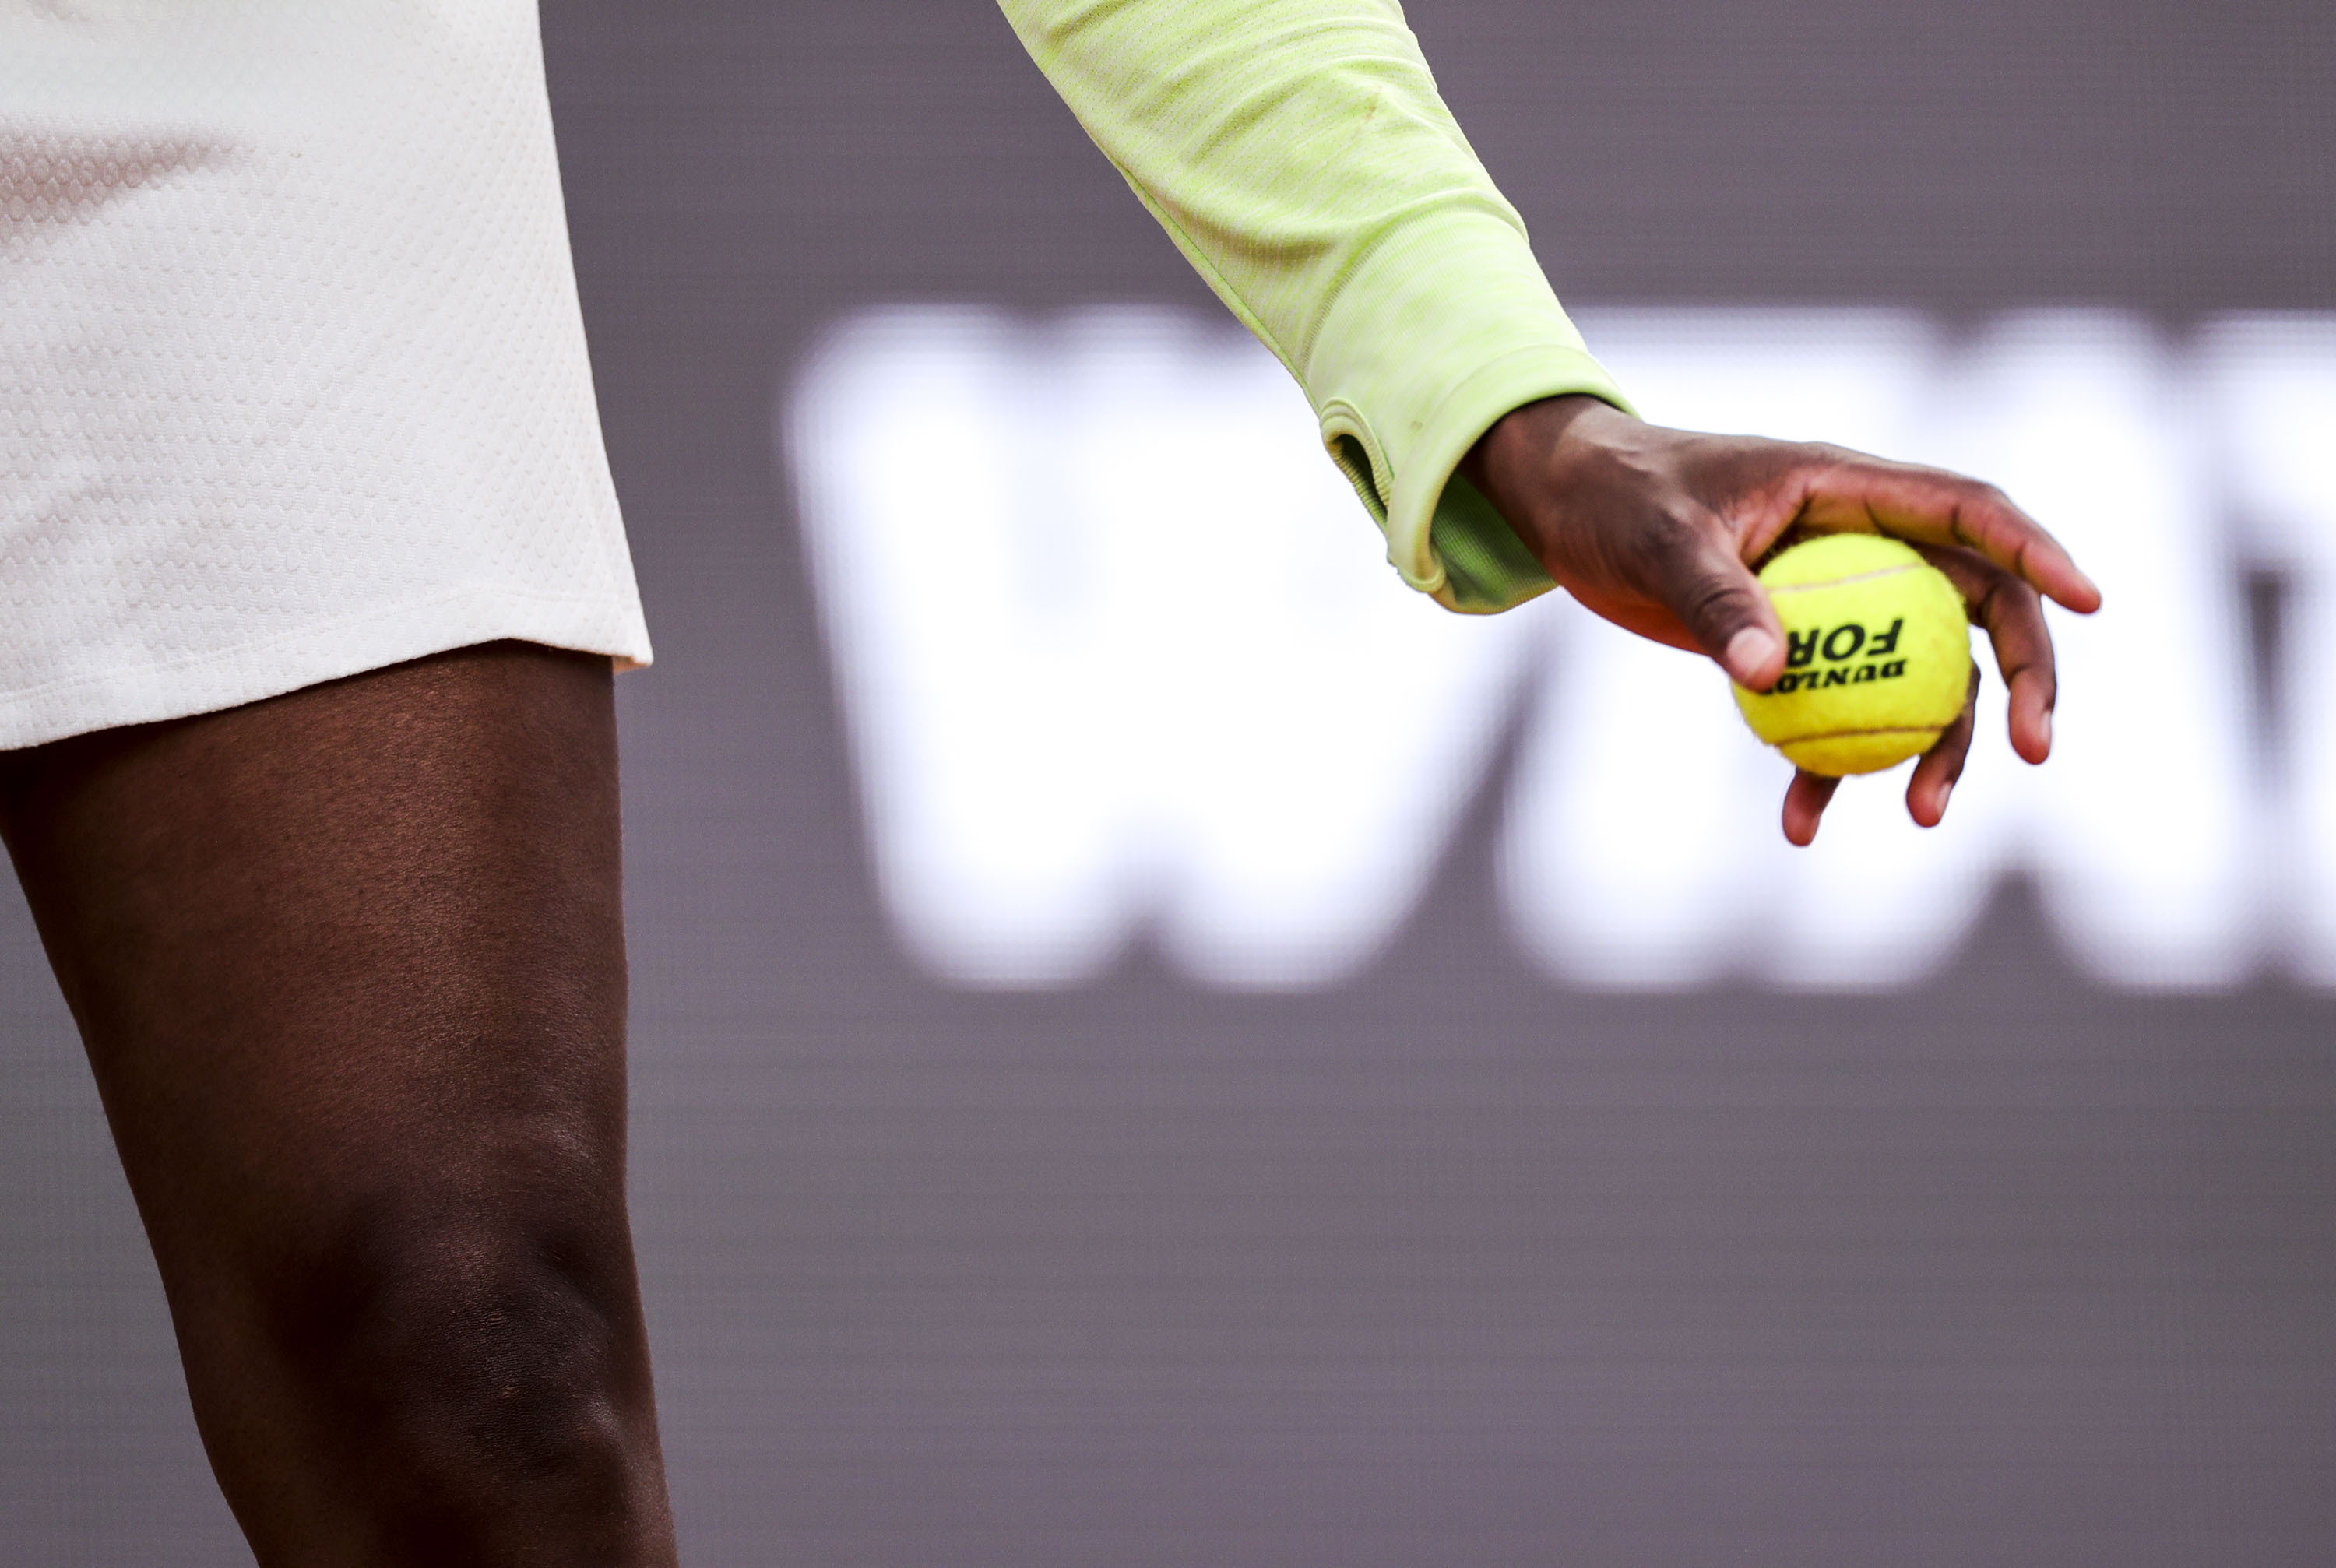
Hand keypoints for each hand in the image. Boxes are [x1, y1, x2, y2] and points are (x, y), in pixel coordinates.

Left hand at [1461, 395, 2102, 844]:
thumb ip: (1716, 598)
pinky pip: (1838, 712)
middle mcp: (1866, 541)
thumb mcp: (1660, 540)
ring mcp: (1840, 598)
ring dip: (1931, 746)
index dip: (2036, 553)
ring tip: (1917, 816)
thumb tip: (1771, 673)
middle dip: (2019, 677)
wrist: (1571, 512)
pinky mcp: (1800, 648)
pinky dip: (1827, 768)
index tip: (2088, 602)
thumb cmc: (1618, 497)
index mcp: (1851, 487)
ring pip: (1921, 674)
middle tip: (2035, 749)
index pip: (1969, 512)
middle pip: (1976, 606)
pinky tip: (1800, 824)